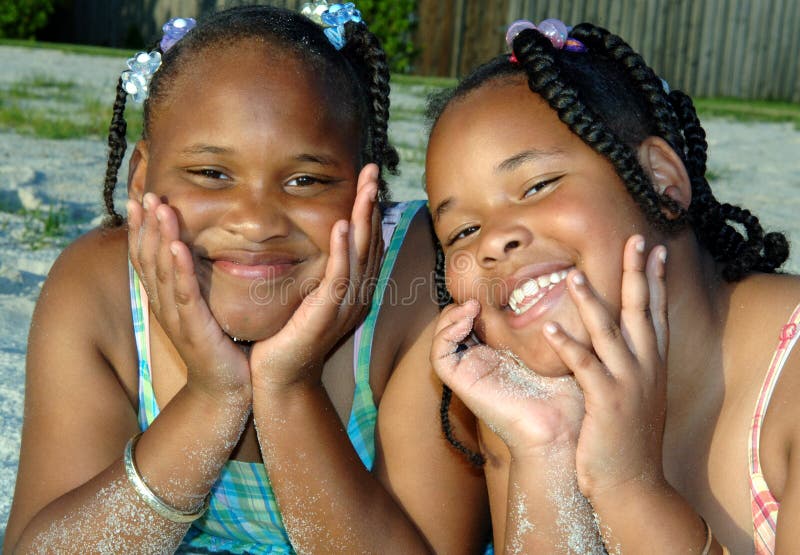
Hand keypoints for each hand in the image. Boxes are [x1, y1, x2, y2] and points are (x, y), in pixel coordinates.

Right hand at [127, 194, 251, 402]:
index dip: (140, 229)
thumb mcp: (203, 308)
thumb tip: (198, 251)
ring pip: (163, 271)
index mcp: (166, 300)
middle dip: (146, 225)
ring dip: (160, 237)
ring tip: (160, 208)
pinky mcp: (194, 329)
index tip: (139, 199)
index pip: (146, 258)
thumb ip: (197, 282)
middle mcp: (165, 306)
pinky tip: (177, 246)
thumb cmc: (219, 346)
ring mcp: (177, 318)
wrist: (225, 389)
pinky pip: (185, 294)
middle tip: (145, 193)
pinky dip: (179, 268)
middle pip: (148, 259)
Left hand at [249, 163, 382, 390]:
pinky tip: (341, 225)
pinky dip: (341, 251)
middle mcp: (356, 295)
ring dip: (363, 219)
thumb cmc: (287, 335)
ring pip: (360, 255)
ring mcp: (345, 305)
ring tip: (366, 188)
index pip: (366, 241)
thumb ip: (314, 268)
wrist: (279, 377)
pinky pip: (339, 278)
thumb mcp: (305, 294)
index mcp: (352, 288)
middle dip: (371, 204)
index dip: (369, 208)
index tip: (367, 178)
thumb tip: (311, 238)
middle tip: (373, 170)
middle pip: (370, 242)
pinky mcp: (326, 315)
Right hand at [430, 300, 584, 456]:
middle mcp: (482, 362)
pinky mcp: (462, 383)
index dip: (481, 301)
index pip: (479, 320)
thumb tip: (562, 288)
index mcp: (502, 354)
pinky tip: (467, 319)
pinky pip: (440, 356)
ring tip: (472, 305)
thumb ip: (553, 324)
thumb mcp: (561, 349)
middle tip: (481, 292)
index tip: (498, 287)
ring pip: (442, 338)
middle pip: (456, 326)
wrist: (561, 430)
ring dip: (451, 316)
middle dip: (463, 305)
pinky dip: (446, 333)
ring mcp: (470, 373)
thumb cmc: (569, 394)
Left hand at [542, 235, 668, 500]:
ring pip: (610, 333)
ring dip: (592, 301)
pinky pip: (584, 366)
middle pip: (642, 311)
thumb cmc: (627, 439)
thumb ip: (631, 364)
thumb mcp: (637, 395)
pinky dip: (568, 344)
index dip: (654, 279)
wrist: (632, 483)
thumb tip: (624, 340)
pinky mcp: (607, 402)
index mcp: (652, 364)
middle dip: (637, 273)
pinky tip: (551, 326)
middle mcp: (646, 367)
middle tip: (635, 238)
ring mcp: (628, 383)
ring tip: (572, 273)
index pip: (655, 312)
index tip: (654, 248)